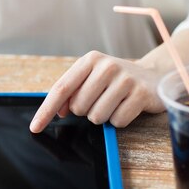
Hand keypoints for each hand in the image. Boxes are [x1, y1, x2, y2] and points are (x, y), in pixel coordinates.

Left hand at [30, 50, 165, 131]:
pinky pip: (117, 121)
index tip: (35, 127)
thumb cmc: (115, 80)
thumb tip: (59, 111)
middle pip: (79, 107)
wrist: (153, 76)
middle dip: (86, 111)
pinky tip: (126, 106)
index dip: (46, 110)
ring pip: (97, 116)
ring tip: (114, 103)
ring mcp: (125, 79)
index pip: (61, 89)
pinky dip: (119, 120)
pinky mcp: (140, 94)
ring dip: (103, 116)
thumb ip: (72, 92)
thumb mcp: (91, 78)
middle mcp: (107, 66)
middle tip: (100, 100)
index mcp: (89, 60)